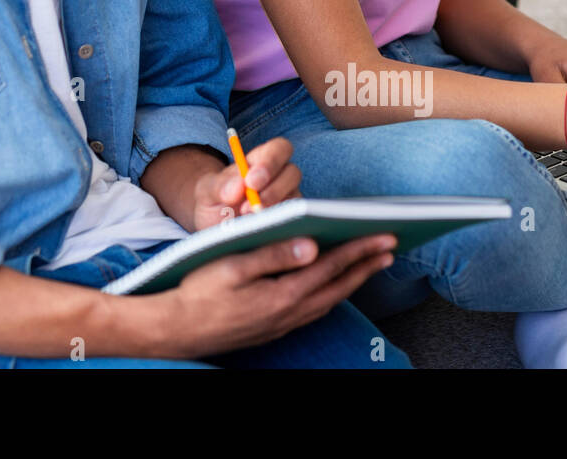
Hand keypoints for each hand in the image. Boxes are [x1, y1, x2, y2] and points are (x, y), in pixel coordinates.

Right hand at [144, 234, 397, 357]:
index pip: (330, 267)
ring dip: (352, 281)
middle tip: (390, 249)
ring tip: (370, 264)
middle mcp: (288, 313)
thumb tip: (311, 245)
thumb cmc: (198, 293)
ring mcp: (282, 324)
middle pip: (338, 286)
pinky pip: (314, 309)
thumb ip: (273, 255)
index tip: (384, 236)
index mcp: (281, 294)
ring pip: (329, 300)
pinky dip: (332, 293)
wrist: (175, 331)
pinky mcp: (275, 328)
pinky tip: (333, 285)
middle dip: (366, 265)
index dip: (359, 250)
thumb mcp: (232, 265)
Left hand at [191, 137, 300, 230]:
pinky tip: (262, 232)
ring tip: (251, 219)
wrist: (214, 227)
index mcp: (261, 161)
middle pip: (293, 173)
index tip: (251, 181)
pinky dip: (280, 226)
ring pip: (295, 199)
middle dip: (274, 189)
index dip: (271, 161)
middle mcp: (280, 178)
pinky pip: (294, 222)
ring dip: (275, 209)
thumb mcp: (207, 191)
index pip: (280, 149)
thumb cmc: (215, 201)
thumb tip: (237, 188)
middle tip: (253, 205)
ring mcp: (287, 200)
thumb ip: (219, 186)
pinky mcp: (289, 222)